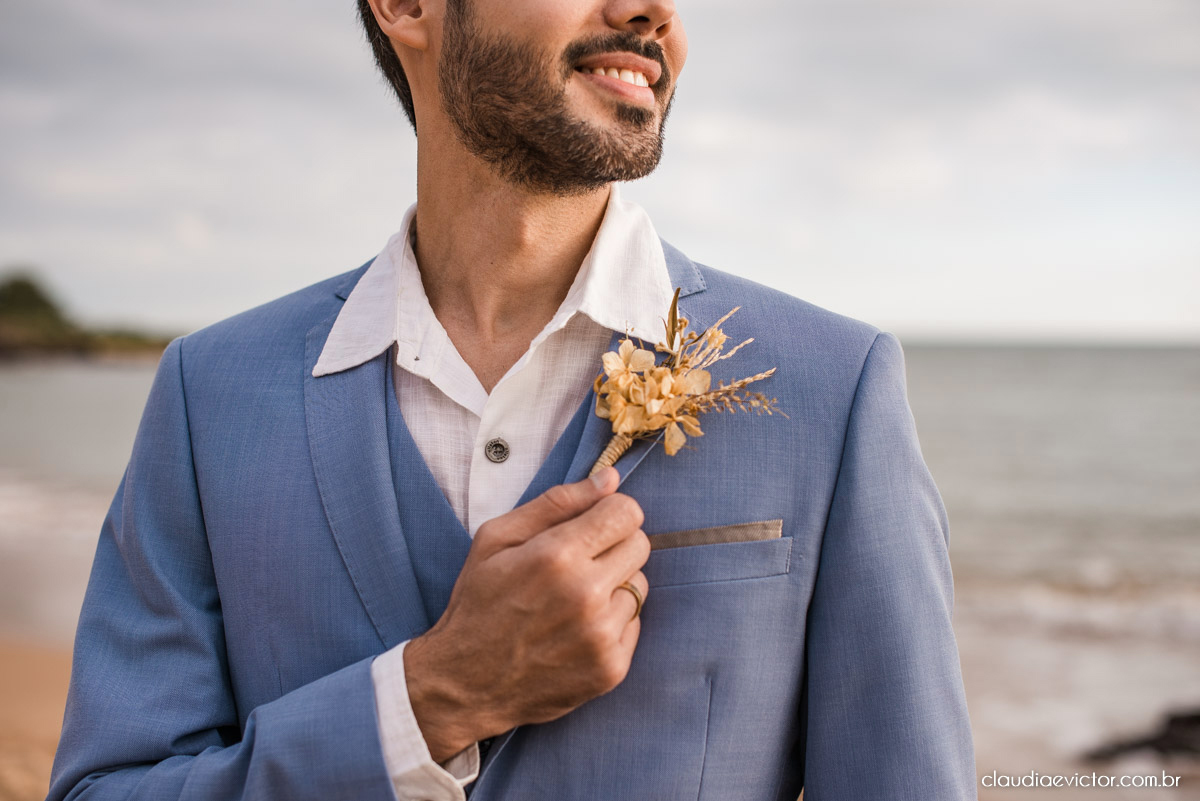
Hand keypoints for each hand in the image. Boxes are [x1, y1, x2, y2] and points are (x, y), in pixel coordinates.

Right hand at [403, 466, 649, 761]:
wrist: (465, 684)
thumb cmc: (478, 603)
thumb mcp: (496, 539)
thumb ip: (556, 502)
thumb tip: (609, 478)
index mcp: (556, 556)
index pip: (626, 512)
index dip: (609, 513)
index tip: (592, 525)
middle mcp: (585, 595)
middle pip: (640, 545)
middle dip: (614, 545)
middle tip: (579, 562)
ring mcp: (601, 635)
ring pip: (639, 585)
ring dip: (613, 586)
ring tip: (573, 600)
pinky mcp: (611, 668)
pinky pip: (634, 623)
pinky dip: (612, 622)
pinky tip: (577, 629)